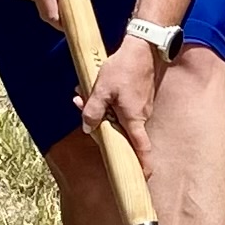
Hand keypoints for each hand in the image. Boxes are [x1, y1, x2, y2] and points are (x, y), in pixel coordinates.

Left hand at [79, 34, 161, 168]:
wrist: (144, 47)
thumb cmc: (125, 69)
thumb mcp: (102, 90)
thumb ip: (93, 111)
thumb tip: (87, 127)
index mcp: (133, 120)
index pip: (141, 149)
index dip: (143, 165)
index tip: (143, 177)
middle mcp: (141, 117)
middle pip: (121, 132)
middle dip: (99, 126)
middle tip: (80, 106)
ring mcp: (142, 107)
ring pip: (119, 117)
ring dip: (101, 110)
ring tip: (82, 93)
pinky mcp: (140, 97)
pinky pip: (122, 107)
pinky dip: (108, 101)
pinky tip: (96, 87)